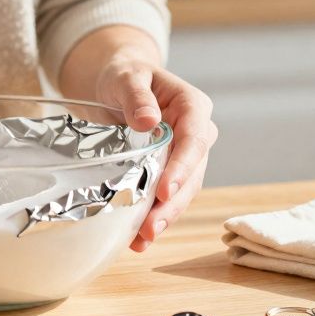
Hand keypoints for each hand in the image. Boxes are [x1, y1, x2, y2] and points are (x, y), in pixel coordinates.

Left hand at [60, 26, 217, 251]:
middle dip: (173, 203)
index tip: (165, 190)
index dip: (182, 168)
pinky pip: (166, 197)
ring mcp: (185, 155)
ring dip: (164, 217)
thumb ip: (136, 96)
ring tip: (142, 239)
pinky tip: (137, 240)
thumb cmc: (125, 75)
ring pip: (182, 192)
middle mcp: (196, 134)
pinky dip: (153, 217)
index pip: (195, 140)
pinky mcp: (170, 171)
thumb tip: (149, 120)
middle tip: (151, 226)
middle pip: (192, 173)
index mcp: (193, 106)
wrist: (118, 83)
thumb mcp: (126, 77)